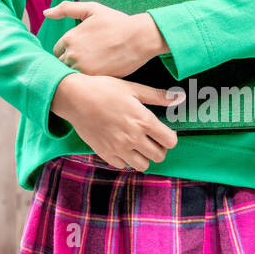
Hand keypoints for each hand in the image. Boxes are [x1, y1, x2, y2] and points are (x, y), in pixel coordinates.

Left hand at [44, 1, 167, 77]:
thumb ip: (66, 9)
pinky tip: (99, 73)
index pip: (57, 52)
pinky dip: (89, 81)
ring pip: (72, 76)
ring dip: (78, 73)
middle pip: (62, 65)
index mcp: (69, 39)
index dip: (67, 51)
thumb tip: (46, 13)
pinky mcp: (96, 80)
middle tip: (87, 60)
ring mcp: (84, 69)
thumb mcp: (91, 9)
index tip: (80, 51)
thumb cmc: (116, 22)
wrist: (139, 37)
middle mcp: (72, 55)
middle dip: (70, 63)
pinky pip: (85, 84)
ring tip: (93, 66)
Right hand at [53, 73, 183, 170]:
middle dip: (159, 148)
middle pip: (159, 156)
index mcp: (143, 120)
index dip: (170, 137)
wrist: (74, 97)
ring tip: (137, 144)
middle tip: (151, 138)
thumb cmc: (103, 88)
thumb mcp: (132, 88)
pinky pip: (123, 165)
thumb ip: (158, 96)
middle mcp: (133, 138)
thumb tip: (180, 97)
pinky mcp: (105, 153)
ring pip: (143, 165)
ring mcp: (118, 148)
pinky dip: (125, 159)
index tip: (164, 131)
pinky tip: (121, 146)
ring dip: (144, 156)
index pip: (170, 141)